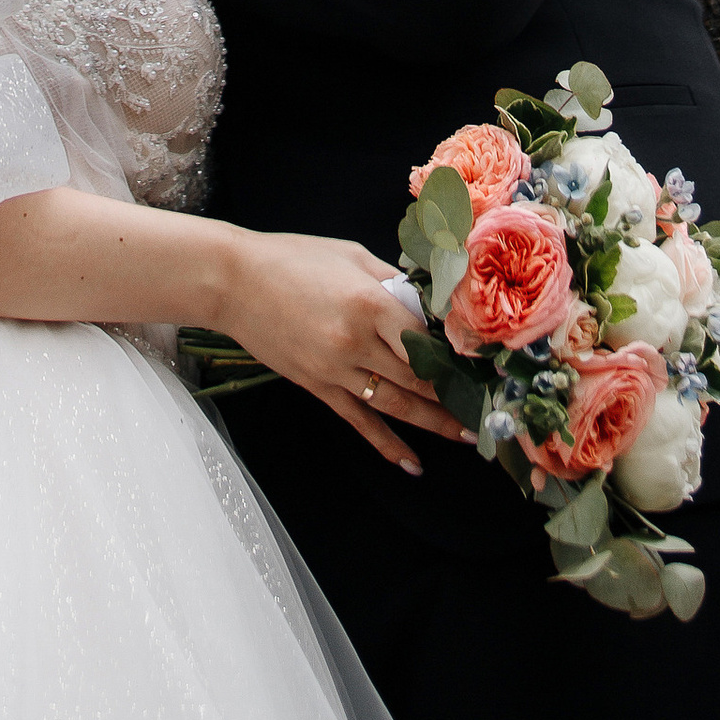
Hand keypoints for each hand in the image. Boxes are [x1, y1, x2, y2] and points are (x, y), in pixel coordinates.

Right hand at [215, 233, 464, 475]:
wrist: (233, 281)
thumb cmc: (293, 258)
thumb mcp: (351, 256)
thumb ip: (391, 282)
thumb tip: (426, 304)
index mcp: (368, 301)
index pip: (425, 338)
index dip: (456, 355)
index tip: (482, 367)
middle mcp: (355, 341)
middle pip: (417, 377)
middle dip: (454, 395)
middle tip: (486, 409)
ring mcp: (335, 370)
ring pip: (396, 405)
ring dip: (434, 424)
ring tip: (466, 437)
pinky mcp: (317, 387)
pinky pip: (360, 421)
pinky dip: (387, 445)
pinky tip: (412, 464)